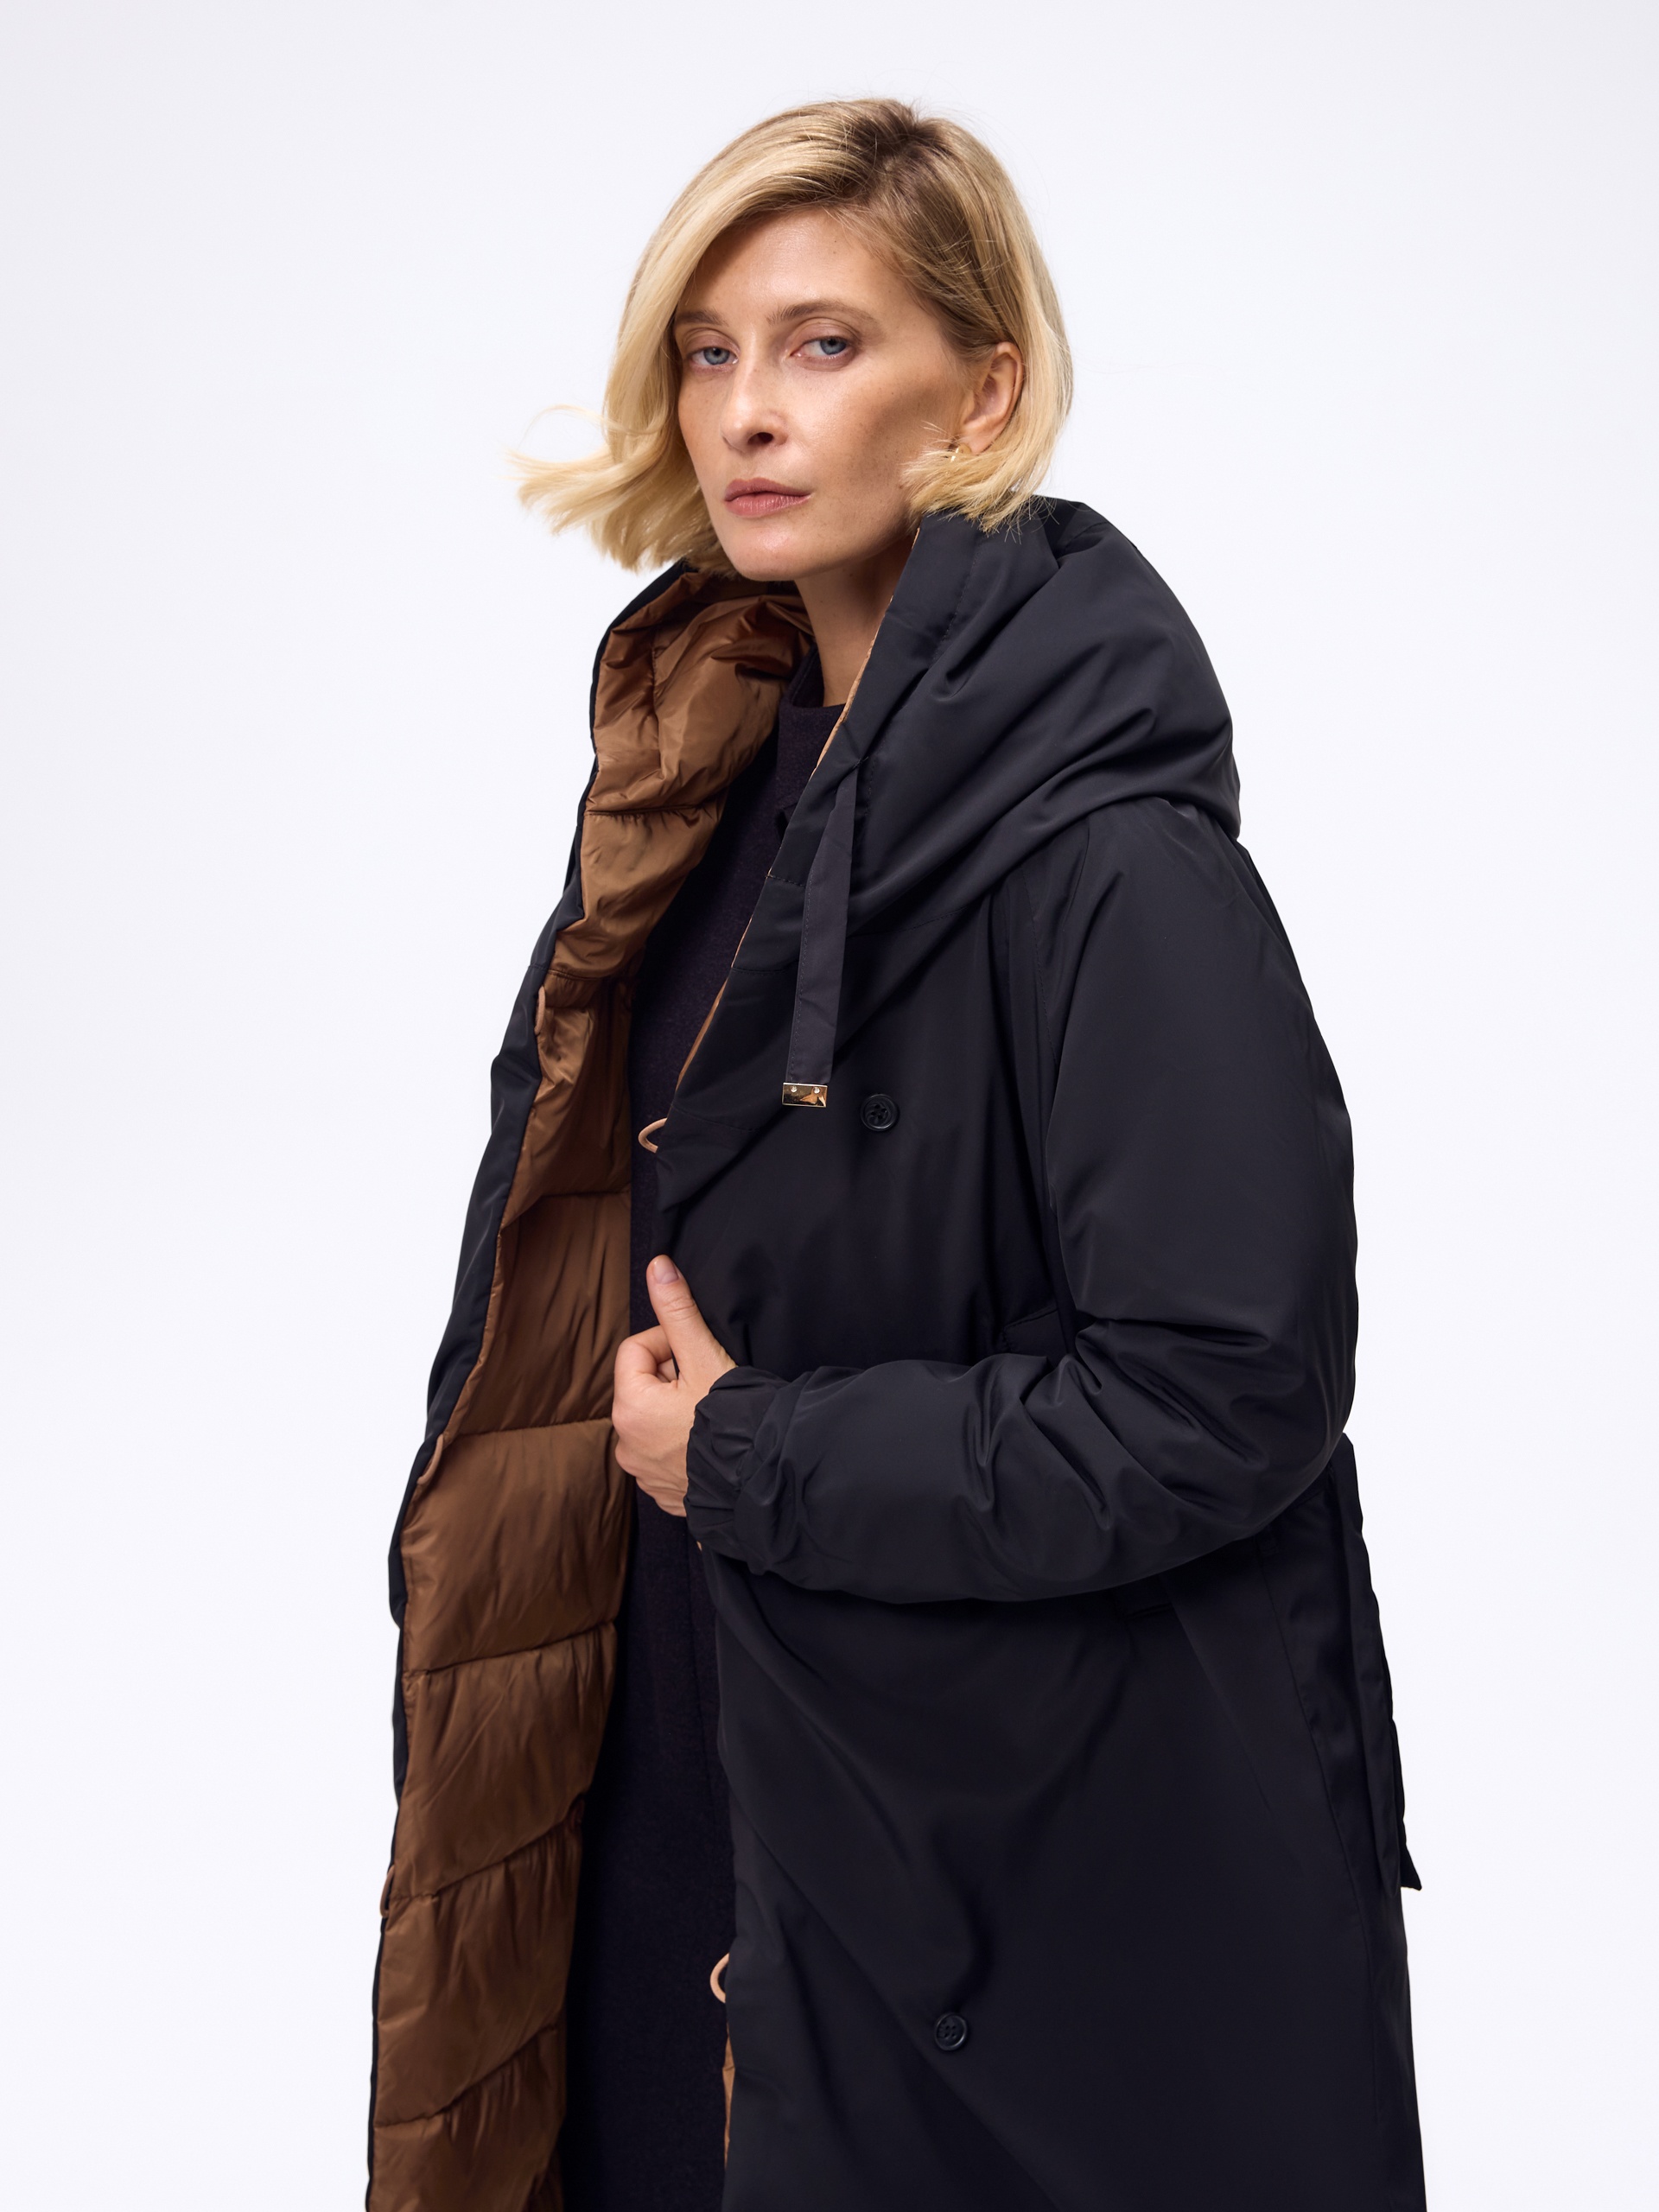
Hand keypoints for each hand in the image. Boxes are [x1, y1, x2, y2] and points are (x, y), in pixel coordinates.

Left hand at [612, 1256, 735, 1516]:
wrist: (763, 1481)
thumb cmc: (733, 1420)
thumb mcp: (705, 1357)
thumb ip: (678, 1310)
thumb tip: (658, 1265)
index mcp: (629, 1407)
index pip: (636, 1349)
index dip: (669, 1344)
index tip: (699, 1357)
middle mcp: (625, 1444)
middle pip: (644, 1385)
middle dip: (673, 1378)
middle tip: (709, 1386)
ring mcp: (642, 1473)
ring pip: (653, 1419)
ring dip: (675, 1411)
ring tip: (710, 1416)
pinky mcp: (661, 1492)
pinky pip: (663, 1453)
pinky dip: (681, 1444)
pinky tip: (709, 1444)